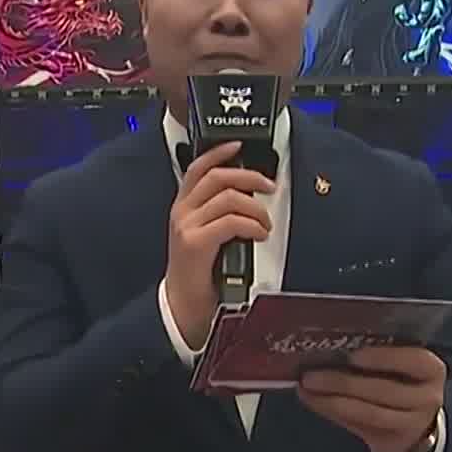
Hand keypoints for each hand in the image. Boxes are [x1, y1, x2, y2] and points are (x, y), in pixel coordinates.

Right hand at [163, 141, 274, 348]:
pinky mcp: (196, 243)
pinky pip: (231, 222)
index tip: (238, 145)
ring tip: (265, 223)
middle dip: (249, 177)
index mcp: (183, 207)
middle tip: (269, 186)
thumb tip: (248, 197)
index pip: (198, 168)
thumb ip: (218, 214)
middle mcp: (182, 212)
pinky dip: (252, 225)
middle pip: (218, 177)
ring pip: (229, 198)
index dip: (218, 152)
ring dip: (256, 208)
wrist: (182, 306)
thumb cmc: (198, 273)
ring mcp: (187, 226)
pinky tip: (259, 234)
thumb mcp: (205, 235)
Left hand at [297, 346, 444, 451]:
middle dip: (344, 383)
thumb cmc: (401, 380)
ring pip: (369, 413)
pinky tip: (313, 401)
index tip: (353, 356)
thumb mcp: (399, 363)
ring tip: (307, 388)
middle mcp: (428, 397)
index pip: (414, 361)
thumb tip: (330, 344)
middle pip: (384, 391)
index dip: (384, 358)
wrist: (415, 422)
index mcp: (431, 369)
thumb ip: (373, 355)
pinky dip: (332, 412)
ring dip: (332, 401)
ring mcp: (412, 422)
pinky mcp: (393, 439)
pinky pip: (359, 425)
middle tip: (311, 375)